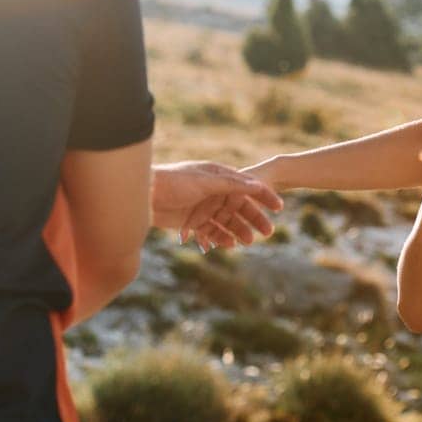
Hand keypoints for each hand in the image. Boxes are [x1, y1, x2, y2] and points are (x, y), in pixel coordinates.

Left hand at [151, 161, 282, 244]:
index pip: (248, 186)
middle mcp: (213, 191)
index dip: (264, 196)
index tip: (279, 207)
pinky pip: (211, 231)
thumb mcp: (206, 181)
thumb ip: (232, 184)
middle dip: (254, 218)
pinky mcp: (191, 221)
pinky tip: (230, 245)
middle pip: (239, 206)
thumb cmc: (174, 181)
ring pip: (226, 221)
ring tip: (249, 242)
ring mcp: (202, 207)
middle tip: (268, 232)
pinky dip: (220, 237)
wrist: (142, 193)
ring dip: (238, 230)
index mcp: (219, 176)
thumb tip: (257, 186)